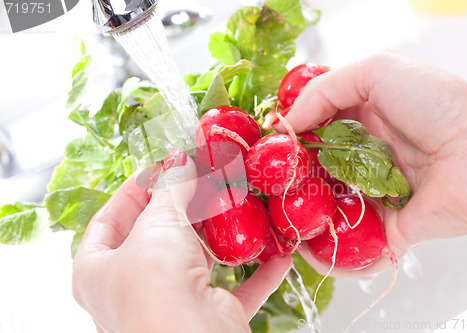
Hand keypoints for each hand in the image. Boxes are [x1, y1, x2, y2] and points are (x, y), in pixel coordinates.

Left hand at [72, 150, 291, 332]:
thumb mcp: (159, 222)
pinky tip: (277, 255)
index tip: (163, 166)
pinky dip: (258, 272)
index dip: (135, 187)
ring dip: (223, 235)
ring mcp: (171, 304)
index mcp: (97, 269)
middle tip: (206, 177)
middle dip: (185, 205)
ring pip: (198, 260)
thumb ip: (171, 188)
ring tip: (239, 203)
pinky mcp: (208, 317)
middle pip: (159, 236)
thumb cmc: (155, 283)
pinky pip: (237, 290)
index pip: (110, 218)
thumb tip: (181, 161)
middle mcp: (131, 289)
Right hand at [277, 51, 466, 276]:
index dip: (288, 140)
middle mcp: (365, 158)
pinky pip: (357, 245)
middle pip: (316, 173)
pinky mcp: (390, 229)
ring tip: (276, 221)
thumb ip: (324, 90)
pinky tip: (306, 252)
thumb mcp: (377, 72)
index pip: (313, 131)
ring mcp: (376, 195)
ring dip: (303, 218)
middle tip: (265, 189)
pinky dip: (332, 255)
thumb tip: (286, 124)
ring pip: (330, 210)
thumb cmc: (438, 104)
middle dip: (289, 182)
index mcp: (361, 121)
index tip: (264, 150)